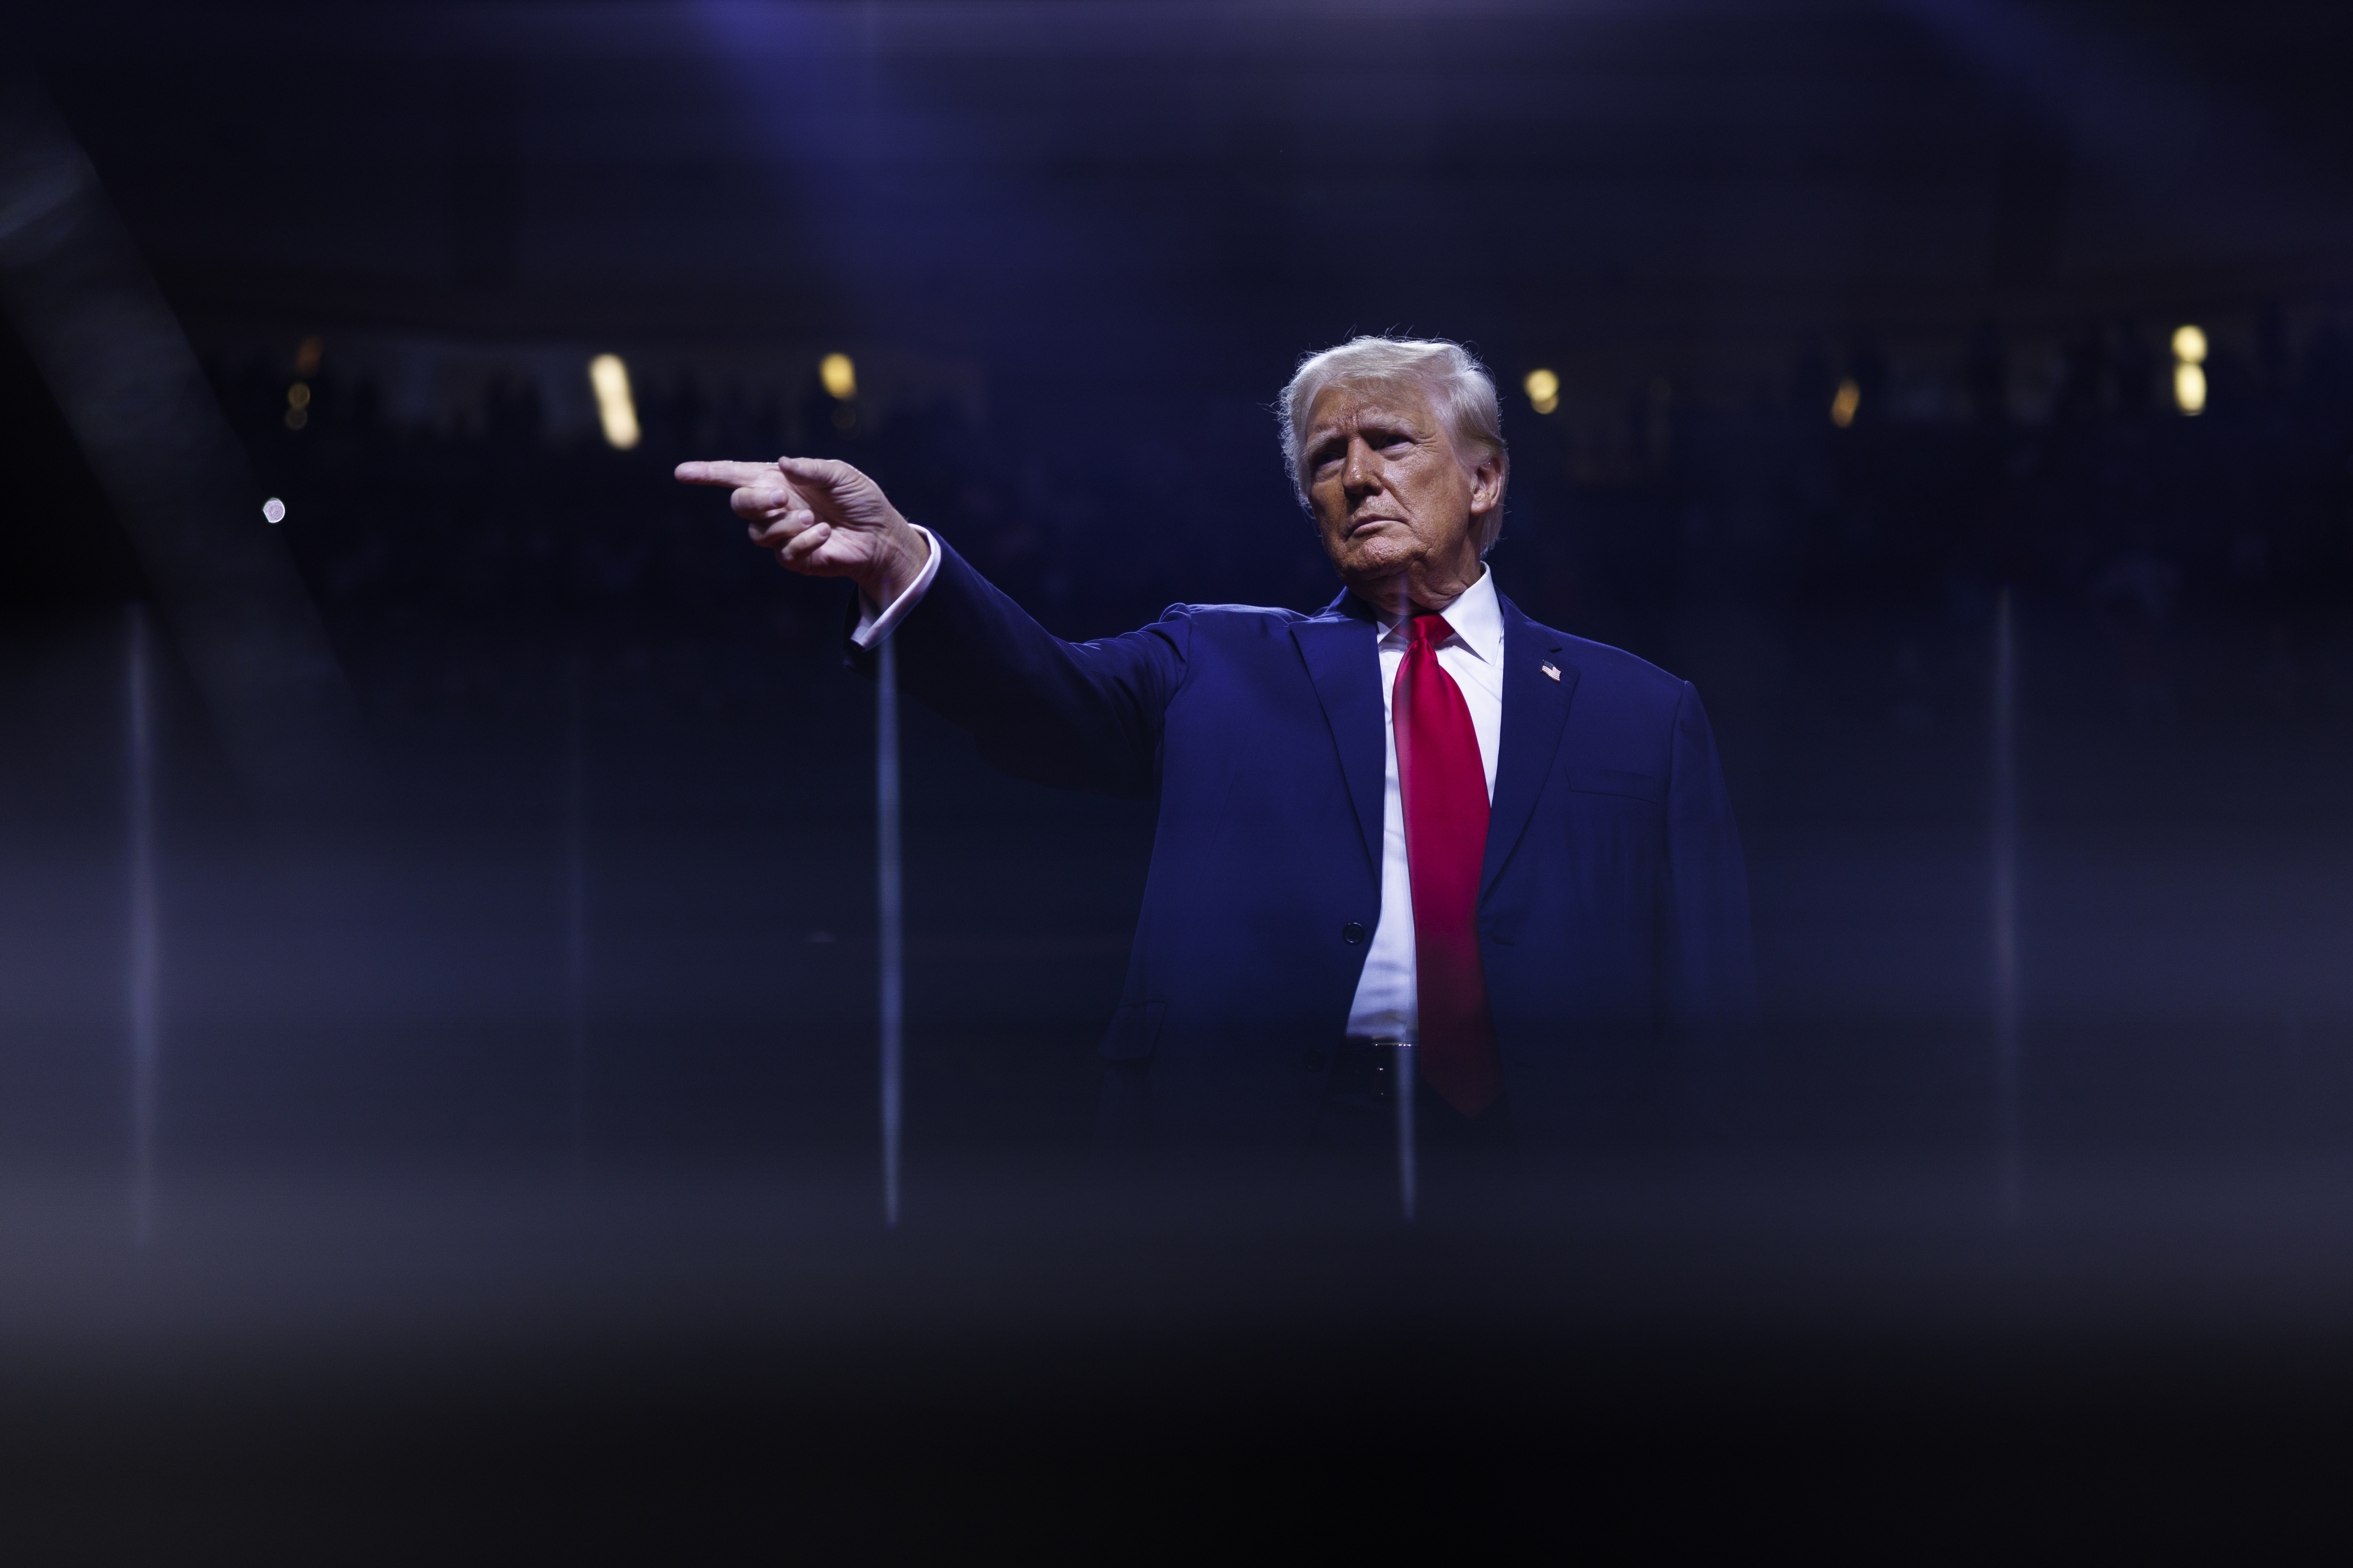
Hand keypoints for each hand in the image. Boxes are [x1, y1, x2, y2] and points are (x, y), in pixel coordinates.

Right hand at [675, 456, 929, 605]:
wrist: (881, 536)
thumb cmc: (861, 501)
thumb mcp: (841, 475)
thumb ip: (811, 468)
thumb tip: (783, 463)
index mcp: (780, 481)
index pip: (736, 475)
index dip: (708, 474)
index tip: (682, 473)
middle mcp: (775, 506)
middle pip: (740, 505)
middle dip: (754, 501)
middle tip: (780, 498)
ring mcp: (782, 534)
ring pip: (759, 533)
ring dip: (786, 524)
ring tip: (814, 519)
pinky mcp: (794, 558)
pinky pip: (784, 551)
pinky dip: (806, 541)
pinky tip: (825, 534)